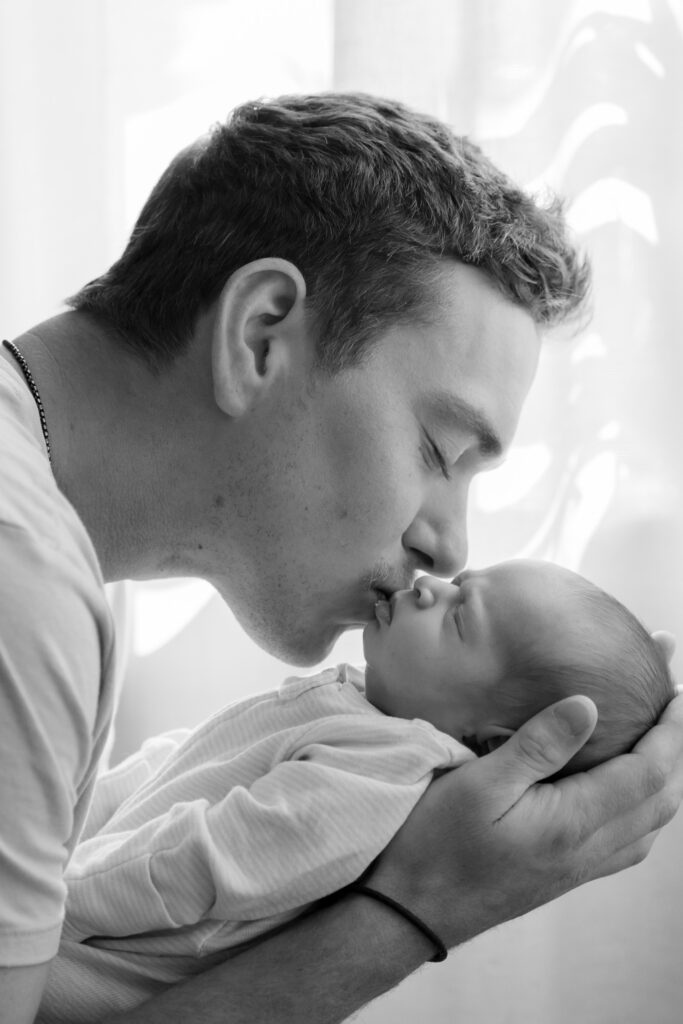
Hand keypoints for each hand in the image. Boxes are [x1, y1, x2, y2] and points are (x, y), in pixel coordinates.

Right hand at [366, 691, 682, 949]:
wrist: (410, 911)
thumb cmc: (435, 843)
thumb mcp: (479, 783)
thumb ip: (538, 745)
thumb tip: (588, 705)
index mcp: (573, 824)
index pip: (647, 772)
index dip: (671, 728)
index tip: (677, 689)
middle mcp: (587, 851)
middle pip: (661, 798)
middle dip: (676, 746)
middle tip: (674, 702)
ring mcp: (578, 869)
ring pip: (650, 825)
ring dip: (664, 779)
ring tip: (660, 739)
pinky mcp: (563, 876)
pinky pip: (628, 843)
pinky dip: (644, 809)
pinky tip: (625, 792)